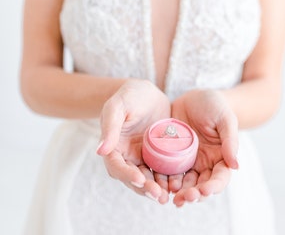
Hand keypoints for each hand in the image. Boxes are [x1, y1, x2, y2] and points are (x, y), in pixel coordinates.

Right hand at [97, 80, 170, 203]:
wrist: (147, 93)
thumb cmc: (129, 95)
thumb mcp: (117, 106)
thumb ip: (110, 126)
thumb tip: (100, 150)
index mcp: (114, 147)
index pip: (116, 166)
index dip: (126, 175)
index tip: (139, 179)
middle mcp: (127, 156)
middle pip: (133, 178)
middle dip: (144, 188)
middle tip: (158, 195)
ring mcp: (143, 157)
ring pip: (148, 178)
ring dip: (156, 189)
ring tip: (169, 196)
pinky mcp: (158, 156)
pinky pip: (161, 170)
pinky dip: (167, 179)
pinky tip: (177, 184)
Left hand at [170, 90, 238, 206]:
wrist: (194, 97)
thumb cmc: (214, 105)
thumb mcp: (225, 119)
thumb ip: (230, 141)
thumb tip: (236, 166)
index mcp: (220, 157)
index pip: (219, 178)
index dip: (213, 187)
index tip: (204, 191)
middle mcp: (204, 163)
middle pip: (200, 185)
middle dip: (193, 194)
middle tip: (183, 199)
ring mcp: (187, 160)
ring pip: (184, 182)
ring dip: (179, 192)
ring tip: (171, 198)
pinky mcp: (172, 156)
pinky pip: (168, 170)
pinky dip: (165, 179)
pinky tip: (159, 184)